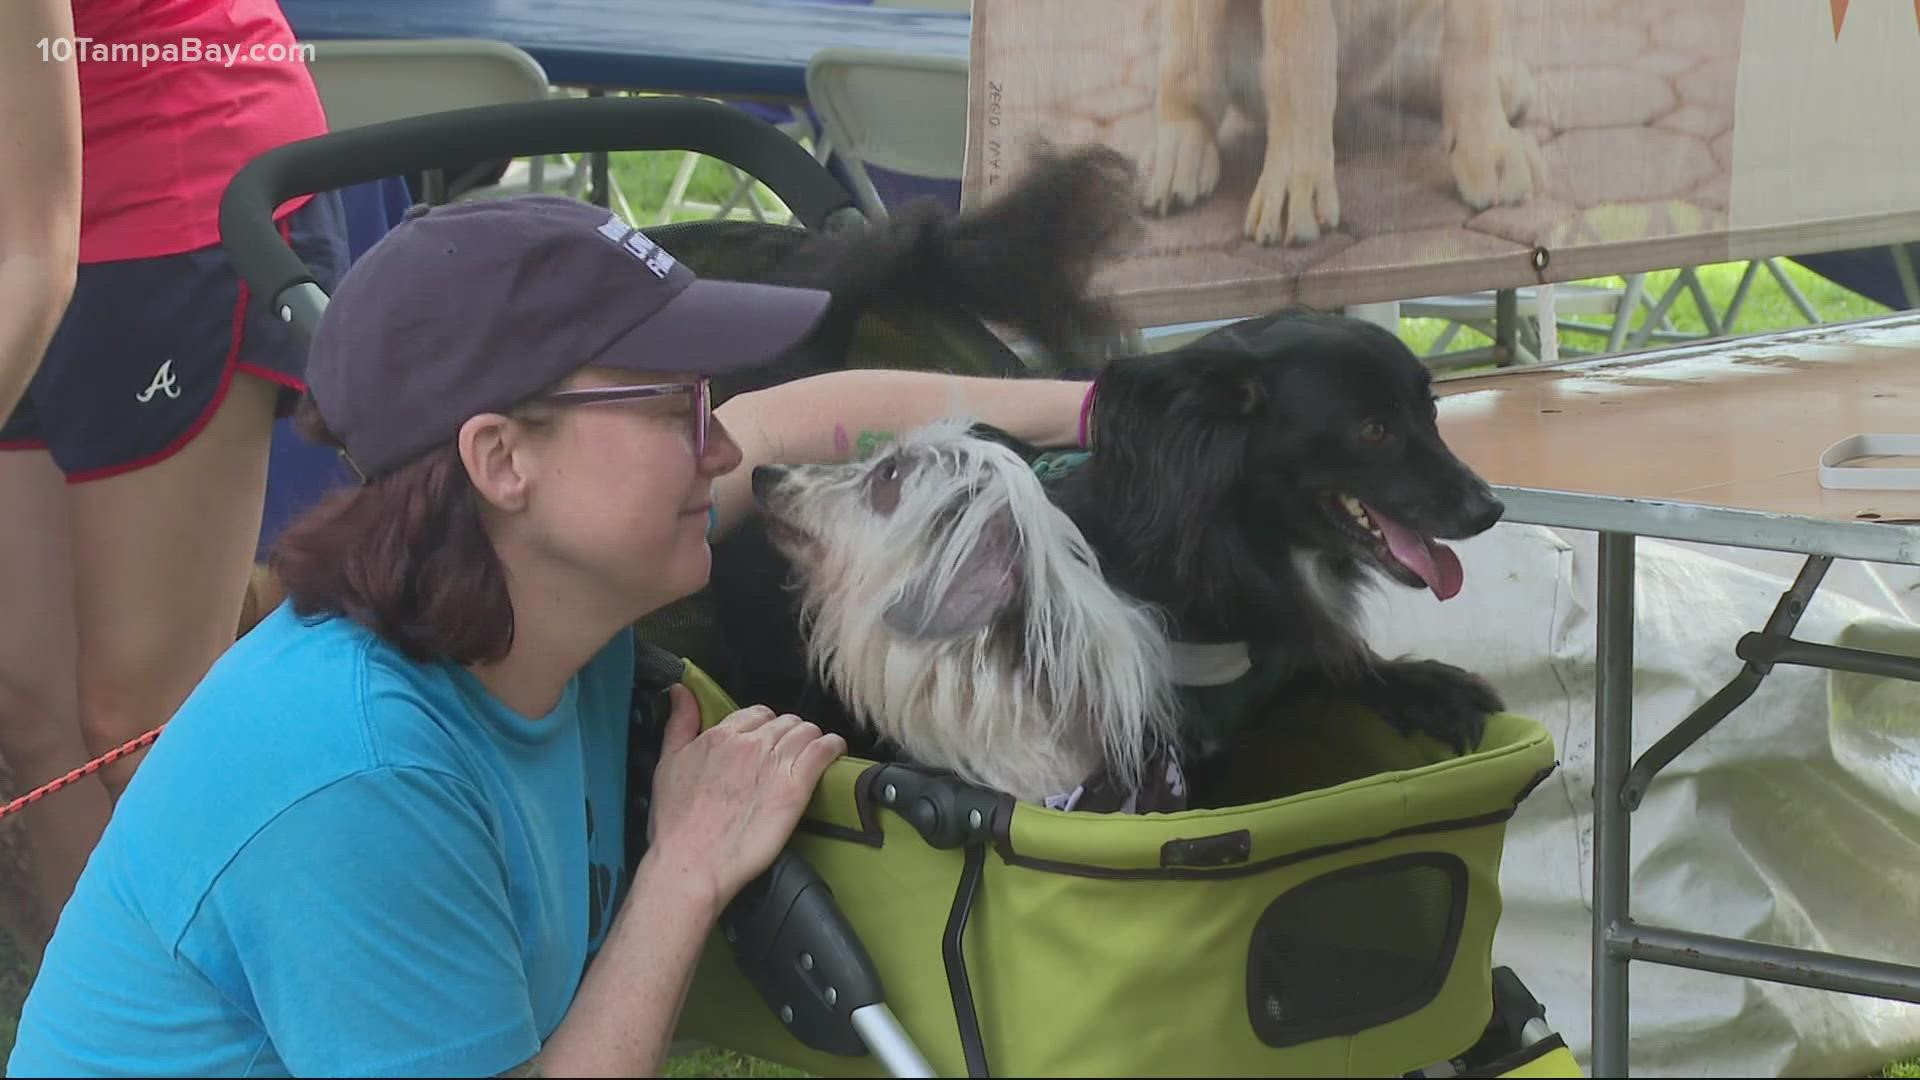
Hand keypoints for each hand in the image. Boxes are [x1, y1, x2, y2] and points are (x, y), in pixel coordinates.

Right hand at [643, 685, 845, 916]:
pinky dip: (832, 747)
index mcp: (720, 735)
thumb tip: (681, 692)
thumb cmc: (677, 824)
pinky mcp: (795, 788)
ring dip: (811, 740)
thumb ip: (679, 723)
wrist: (691, 864)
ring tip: (812, 754)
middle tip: (787, 755)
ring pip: (806, 732)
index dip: (764, 728)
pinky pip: (823, 751)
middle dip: (788, 734)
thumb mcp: (667, 764)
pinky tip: (834, 751)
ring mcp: (774, 763)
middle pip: (785, 722)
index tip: (766, 743)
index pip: (757, 713)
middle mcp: (749, 744)